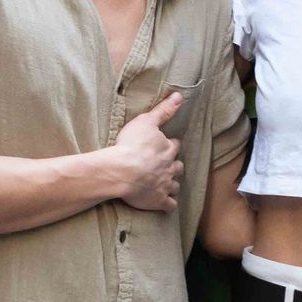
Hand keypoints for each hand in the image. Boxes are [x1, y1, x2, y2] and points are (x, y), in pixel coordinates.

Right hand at [109, 91, 184, 210]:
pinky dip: (168, 204)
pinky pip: (169, 205)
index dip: (170, 145)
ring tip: (165, 183)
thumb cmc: (131, 145)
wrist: (121, 171)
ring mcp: (165, 185)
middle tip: (165, 165)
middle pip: (178, 166)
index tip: (166, 145)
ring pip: (175, 185)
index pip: (175, 145)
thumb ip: (164, 110)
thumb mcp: (146, 121)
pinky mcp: (158, 200)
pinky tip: (165, 203)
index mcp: (167, 149)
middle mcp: (170, 167)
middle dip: (173, 165)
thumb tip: (179, 95)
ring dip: (172, 184)